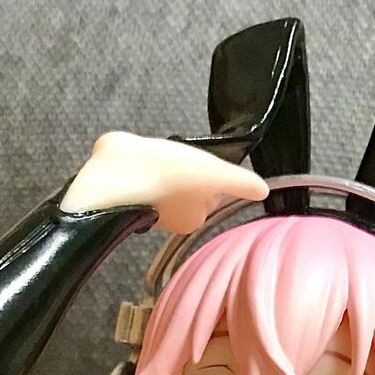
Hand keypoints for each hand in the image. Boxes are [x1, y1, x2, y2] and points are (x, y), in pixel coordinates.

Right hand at [59, 131, 268, 233]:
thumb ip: (240, 182)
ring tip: (156, 156)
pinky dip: (140, 167)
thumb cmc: (164, 173)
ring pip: (164, 182)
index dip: (206, 172)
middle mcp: (169, 219)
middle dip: (185, 171)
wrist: (111, 175)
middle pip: (187, 188)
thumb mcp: (214, 173)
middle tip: (179, 155)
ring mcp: (145, 207)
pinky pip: (139, 178)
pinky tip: (136, 159)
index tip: (199, 160)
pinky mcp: (123, 193)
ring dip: (162, 167)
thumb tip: (263, 191)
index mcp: (191, 219)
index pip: (208, 192)